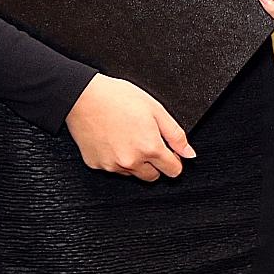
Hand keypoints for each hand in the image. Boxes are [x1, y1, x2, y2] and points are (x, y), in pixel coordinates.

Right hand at [64, 74, 194, 181]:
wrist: (84, 97)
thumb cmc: (119, 98)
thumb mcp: (156, 110)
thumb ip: (176, 135)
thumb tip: (189, 154)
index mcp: (150, 148)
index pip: (173, 170)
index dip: (175, 160)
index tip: (171, 152)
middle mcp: (131, 161)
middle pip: (153, 176)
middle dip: (155, 163)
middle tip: (147, 140)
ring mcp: (112, 166)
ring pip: (133, 174)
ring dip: (136, 162)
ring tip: (128, 136)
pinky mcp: (97, 165)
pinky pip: (114, 169)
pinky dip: (116, 159)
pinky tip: (114, 140)